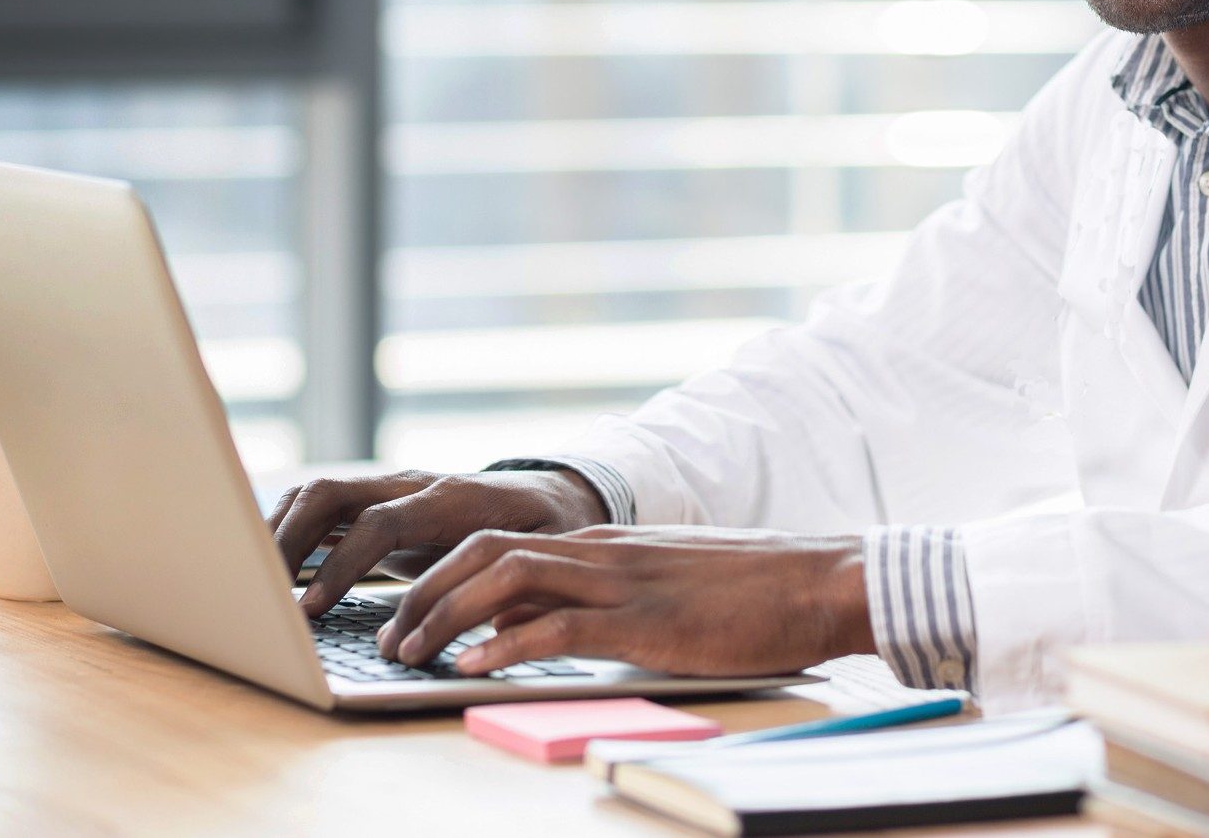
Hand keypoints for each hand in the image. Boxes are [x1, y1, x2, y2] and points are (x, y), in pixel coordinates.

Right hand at [266, 469, 609, 614]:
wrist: (556, 494)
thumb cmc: (551, 532)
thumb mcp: (541, 556)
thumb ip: (503, 584)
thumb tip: (472, 626)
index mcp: (452, 500)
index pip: (380, 522)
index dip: (341, 565)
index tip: (310, 610)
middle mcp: (414, 486)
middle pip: (333, 492)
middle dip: (288, 539)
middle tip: (261, 595)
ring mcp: (393, 489)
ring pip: (320, 493)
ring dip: (279, 532)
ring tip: (254, 585)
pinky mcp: (381, 503)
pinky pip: (325, 507)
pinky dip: (290, 530)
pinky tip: (272, 570)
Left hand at [376, 526, 875, 676]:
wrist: (820, 580)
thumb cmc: (754, 592)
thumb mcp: (662, 588)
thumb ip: (597, 599)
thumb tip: (526, 628)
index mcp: (604, 544)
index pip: (499, 541)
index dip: (440, 572)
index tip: (405, 610)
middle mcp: (602, 553)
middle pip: (484, 550)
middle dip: (423, 590)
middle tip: (388, 634)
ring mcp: (621, 583)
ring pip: (505, 577)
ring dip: (445, 614)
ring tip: (409, 652)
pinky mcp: (644, 622)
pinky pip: (555, 625)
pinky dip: (500, 646)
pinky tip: (469, 667)